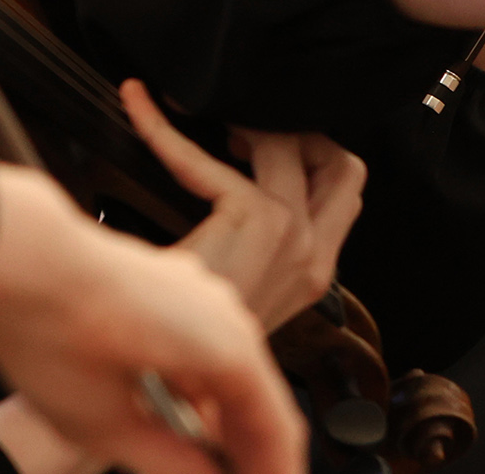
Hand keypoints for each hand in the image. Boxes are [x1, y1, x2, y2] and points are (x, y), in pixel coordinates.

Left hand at [0, 165, 303, 473]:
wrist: (13, 258)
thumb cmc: (54, 329)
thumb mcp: (107, 426)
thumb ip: (171, 464)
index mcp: (226, 349)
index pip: (276, 428)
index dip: (273, 470)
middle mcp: (224, 313)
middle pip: (258, 396)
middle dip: (249, 448)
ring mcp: (197, 292)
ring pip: (229, 369)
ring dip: (223, 419)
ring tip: (201, 461)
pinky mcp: (168, 285)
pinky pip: (202, 344)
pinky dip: (199, 387)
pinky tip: (171, 415)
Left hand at [122, 78, 365, 331]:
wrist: (158, 376)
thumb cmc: (183, 336)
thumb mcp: (236, 294)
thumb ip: (256, 251)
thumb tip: (241, 189)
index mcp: (313, 271)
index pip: (344, 190)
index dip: (311, 152)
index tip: (259, 137)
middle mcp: (313, 254)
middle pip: (340, 162)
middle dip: (298, 134)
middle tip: (244, 131)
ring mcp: (293, 238)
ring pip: (294, 144)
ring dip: (250, 123)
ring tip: (205, 120)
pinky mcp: (257, 222)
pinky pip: (209, 159)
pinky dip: (164, 129)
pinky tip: (140, 109)